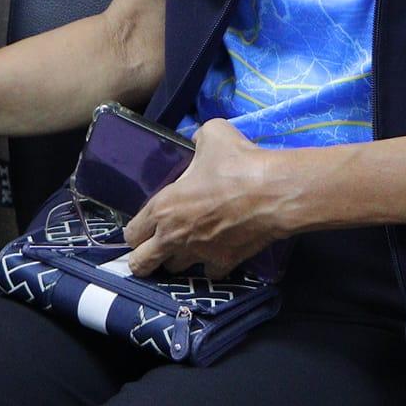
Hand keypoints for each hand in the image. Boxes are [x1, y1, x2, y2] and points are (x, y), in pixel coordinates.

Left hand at [122, 118, 289, 277]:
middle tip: (151, 251)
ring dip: (176, 260)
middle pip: (142, 263)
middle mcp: (174, 237)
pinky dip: (210, 264)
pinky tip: (216, 252)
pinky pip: (209, 272)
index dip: (135, 231)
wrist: (273, 192)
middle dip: (142, 259)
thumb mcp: (212, 134)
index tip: (142, 228)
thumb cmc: (237, 163)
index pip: (132, 233)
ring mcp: (198, 254)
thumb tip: (199, 140)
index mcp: (163, 208)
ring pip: (174, 270)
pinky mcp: (223, 263)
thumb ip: (198, 139)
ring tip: (184, 249)